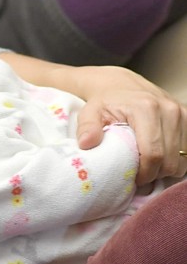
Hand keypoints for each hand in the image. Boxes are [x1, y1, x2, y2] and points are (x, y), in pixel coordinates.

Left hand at [0, 53, 186, 184]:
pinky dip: (175, 159)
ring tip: (146, 165)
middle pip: (171, 161)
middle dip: (155, 174)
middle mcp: (169, 110)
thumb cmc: (104, 101)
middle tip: (138, 175)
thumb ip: (87, 127)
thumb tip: (86, 144)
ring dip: (166, 168)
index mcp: (146, 108)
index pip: (153, 154)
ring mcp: (182, 113)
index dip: (144, 173)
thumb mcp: (89, 112)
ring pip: (183, 159)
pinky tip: (158, 157)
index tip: (131, 179)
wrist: (119, 84)